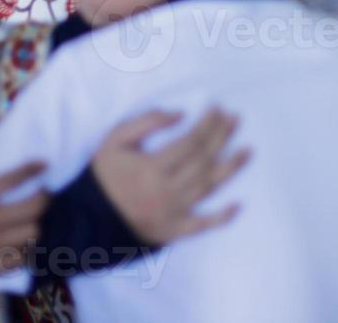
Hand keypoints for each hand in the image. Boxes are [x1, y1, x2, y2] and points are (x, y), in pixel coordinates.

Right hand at [0, 162, 47, 322]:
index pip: (11, 179)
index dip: (31, 169)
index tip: (44, 163)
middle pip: (31, 208)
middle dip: (43, 198)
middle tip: (43, 192)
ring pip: (29, 235)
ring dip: (33, 225)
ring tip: (30, 220)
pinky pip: (17, 259)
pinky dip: (21, 251)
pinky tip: (17, 246)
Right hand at [92, 108, 248, 245]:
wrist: (89, 217)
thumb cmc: (105, 174)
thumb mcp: (115, 140)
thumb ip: (146, 122)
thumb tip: (180, 113)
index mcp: (152, 167)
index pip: (190, 141)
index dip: (207, 124)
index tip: (218, 108)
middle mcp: (167, 191)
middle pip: (203, 161)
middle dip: (222, 138)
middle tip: (236, 119)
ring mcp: (173, 213)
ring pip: (208, 188)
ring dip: (230, 169)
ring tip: (248, 150)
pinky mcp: (174, 231)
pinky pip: (202, 225)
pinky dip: (221, 217)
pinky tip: (238, 205)